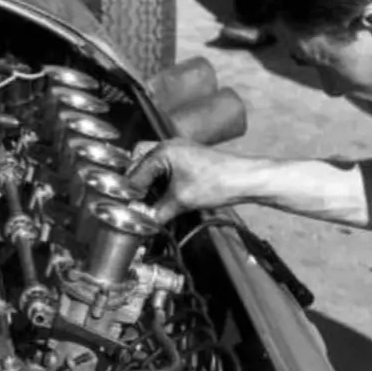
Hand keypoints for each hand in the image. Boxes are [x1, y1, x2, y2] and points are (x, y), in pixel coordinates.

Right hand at [127, 139, 249, 222]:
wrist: (246, 180)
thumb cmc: (218, 182)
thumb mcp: (181, 201)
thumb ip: (157, 212)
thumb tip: (142, 224)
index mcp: (162, 151)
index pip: (135, 173)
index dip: (129, 193)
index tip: (125, 209)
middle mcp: (168, 146)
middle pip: (139, 163)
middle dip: (135, 183)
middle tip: (132, 202)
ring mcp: (179, 151)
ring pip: (151, 165)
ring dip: (147, 182)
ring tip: (145, 201)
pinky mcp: (188, 159)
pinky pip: (165, 168)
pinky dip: (159, 181)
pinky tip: (161, 196)